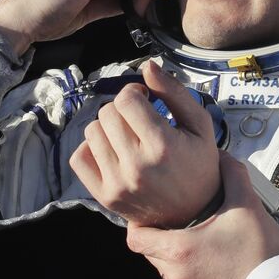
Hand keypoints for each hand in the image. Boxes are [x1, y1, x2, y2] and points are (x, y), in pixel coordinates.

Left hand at [71, 60, 219, 227]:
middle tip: (138, 120)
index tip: (144, 100)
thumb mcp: (199, 125)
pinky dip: (91, 149)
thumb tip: (148, 66)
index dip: (134, 92)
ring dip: (107, 128)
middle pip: (107, 113)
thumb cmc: (199, 165)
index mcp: (163, 146)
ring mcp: (117, 184)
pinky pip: (79, 157)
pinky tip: (112, 151)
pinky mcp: (104, 196)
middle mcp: (137, 167)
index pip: (126, 100)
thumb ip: (174, 92)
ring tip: (127, 137)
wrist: (193, 212)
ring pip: (91, 131)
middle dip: (122, 110)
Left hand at [125, 153, 278, 278]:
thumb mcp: (246, 203)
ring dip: (172, 253)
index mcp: (178, 249)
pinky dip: (186, 269)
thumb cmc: (261, 249)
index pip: (135, 238)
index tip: (152, 211)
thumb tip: (221, 155)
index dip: (138, 223)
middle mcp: (175, 274)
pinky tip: (207, 256)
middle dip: (157, 234)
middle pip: (148, 252)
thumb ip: (231, 173)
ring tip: (192, 236)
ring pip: (164, 268)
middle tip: (174, 219)